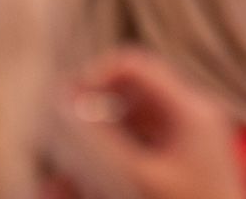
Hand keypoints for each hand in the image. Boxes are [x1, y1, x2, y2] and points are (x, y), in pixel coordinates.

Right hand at [49, 50, 245, 198]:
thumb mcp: (142, 180)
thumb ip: (104, 143)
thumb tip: (66, 108)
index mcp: (190, 109)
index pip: (134, 66)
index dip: (94, 76)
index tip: (64, 103)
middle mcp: (191, 114)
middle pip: (130, 91)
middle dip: (91, 108)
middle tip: (55, 131)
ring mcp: (187, 137)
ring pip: (130, 120)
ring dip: (98, 136)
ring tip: (63, 169)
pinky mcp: (180, 159)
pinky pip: (138, 145)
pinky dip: (112, 156)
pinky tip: (82, 180)